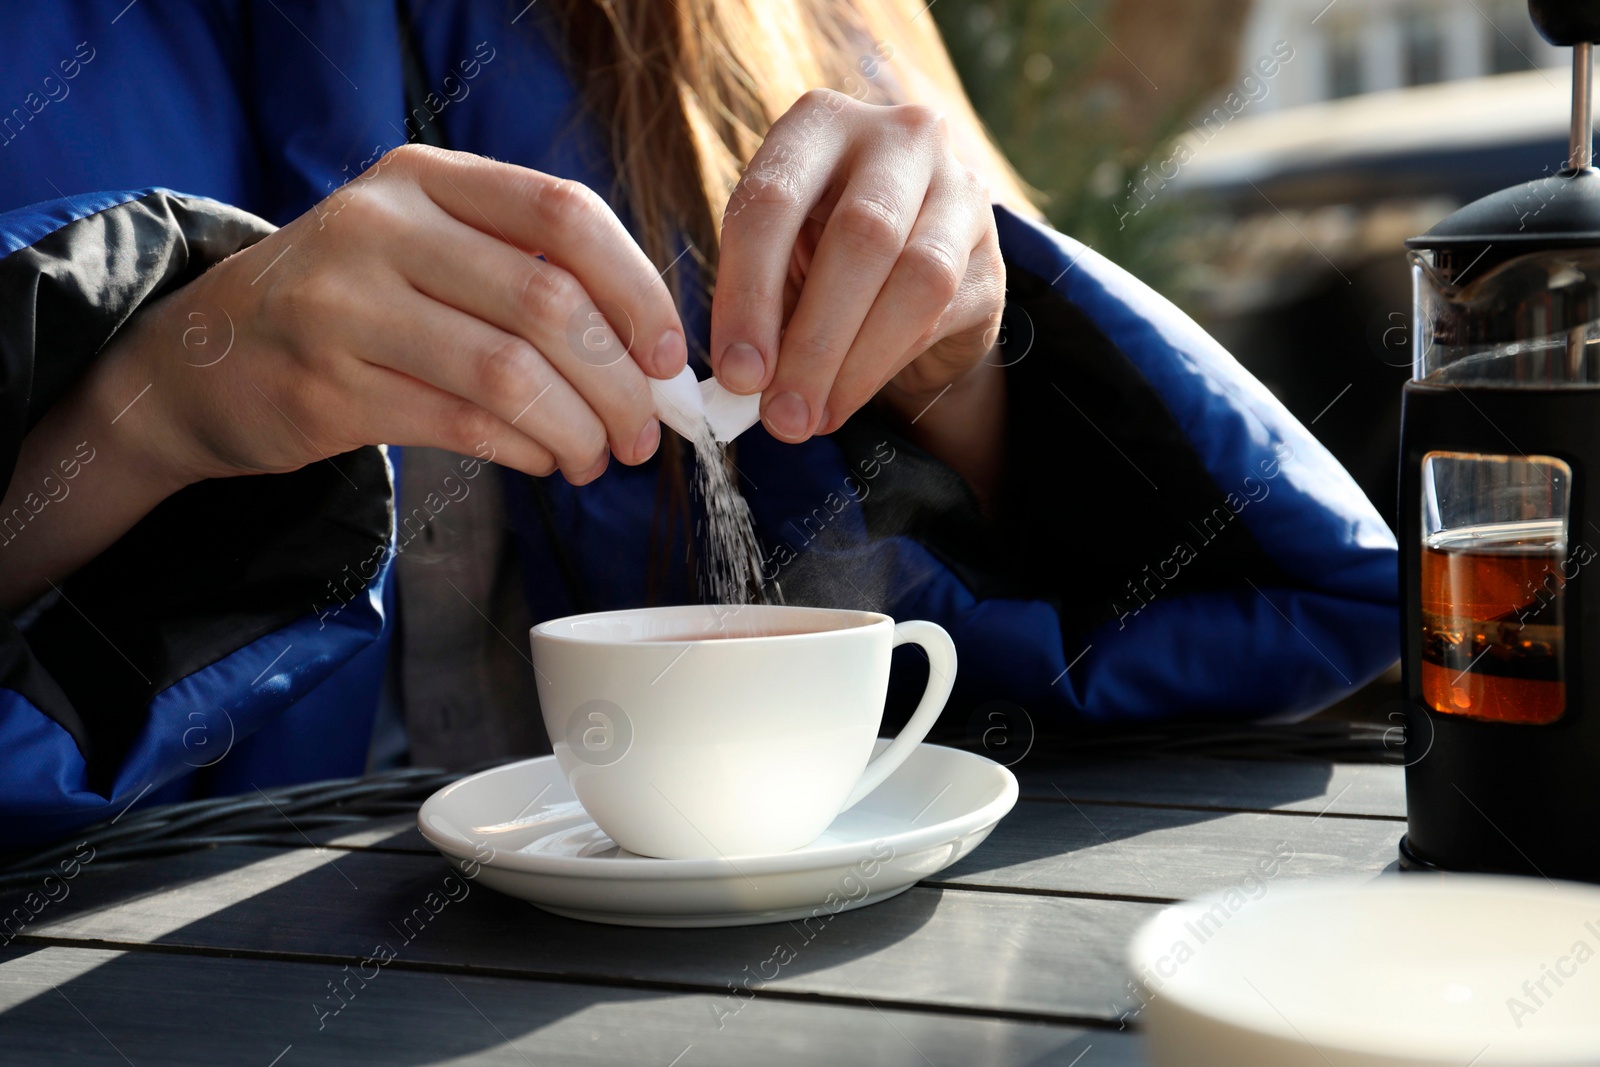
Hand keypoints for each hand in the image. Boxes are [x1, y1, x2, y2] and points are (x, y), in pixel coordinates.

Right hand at [101, 144, 686, 488]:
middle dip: (619, 383)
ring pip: (511, 374)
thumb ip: (527, 275)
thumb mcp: (427, 250)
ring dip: (578, 428)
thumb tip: (653, 357)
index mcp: (424, 180)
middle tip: (643, 433)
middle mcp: (380, 228)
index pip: (563, 216)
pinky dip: (527, 451)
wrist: (207, 356)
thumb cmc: (355, 304)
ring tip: (597, 457)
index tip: (668, 357)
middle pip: (547, 303)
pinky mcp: (327, 387)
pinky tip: (545, 460)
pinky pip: (465, 425)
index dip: (636, 290)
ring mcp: (344, 306)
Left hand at [710, 90, 1004, 440]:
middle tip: (781, 415)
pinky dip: (888, 364)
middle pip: (861, 237)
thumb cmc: (821, 256)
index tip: (738, 372)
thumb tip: (744, 382)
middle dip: (813, 341)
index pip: (776, 198)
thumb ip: (760, 307)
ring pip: (917, 279)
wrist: (913, 269)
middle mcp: (899, 137)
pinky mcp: (993, 249)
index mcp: (820, 123)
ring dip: (857, 363)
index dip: (750, 293)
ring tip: (814, 417)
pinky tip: (850, 396)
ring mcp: (959, 187)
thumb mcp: (779, 263)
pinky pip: (945, 313)